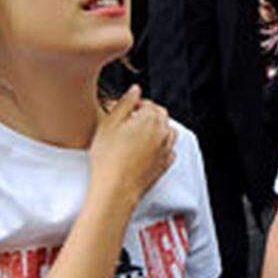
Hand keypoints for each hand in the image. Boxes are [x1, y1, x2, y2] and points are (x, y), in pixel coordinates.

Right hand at [87, 86, 176, 200]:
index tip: (124, 111)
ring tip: (139, 135)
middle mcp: (163, 132)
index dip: (135, 105)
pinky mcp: (165, 164)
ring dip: (157, 129)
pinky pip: (169, 149)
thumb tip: (135, 89)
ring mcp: (166, 149)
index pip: (148, 104)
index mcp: (150, 118)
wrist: (116, 188)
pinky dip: (162, 146)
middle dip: (147, 115)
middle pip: (160, 116)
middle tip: (130, 121)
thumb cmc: (108, 158)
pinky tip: (148, 150)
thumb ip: (125, 102)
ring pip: (168, 131)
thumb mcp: (109, 123)